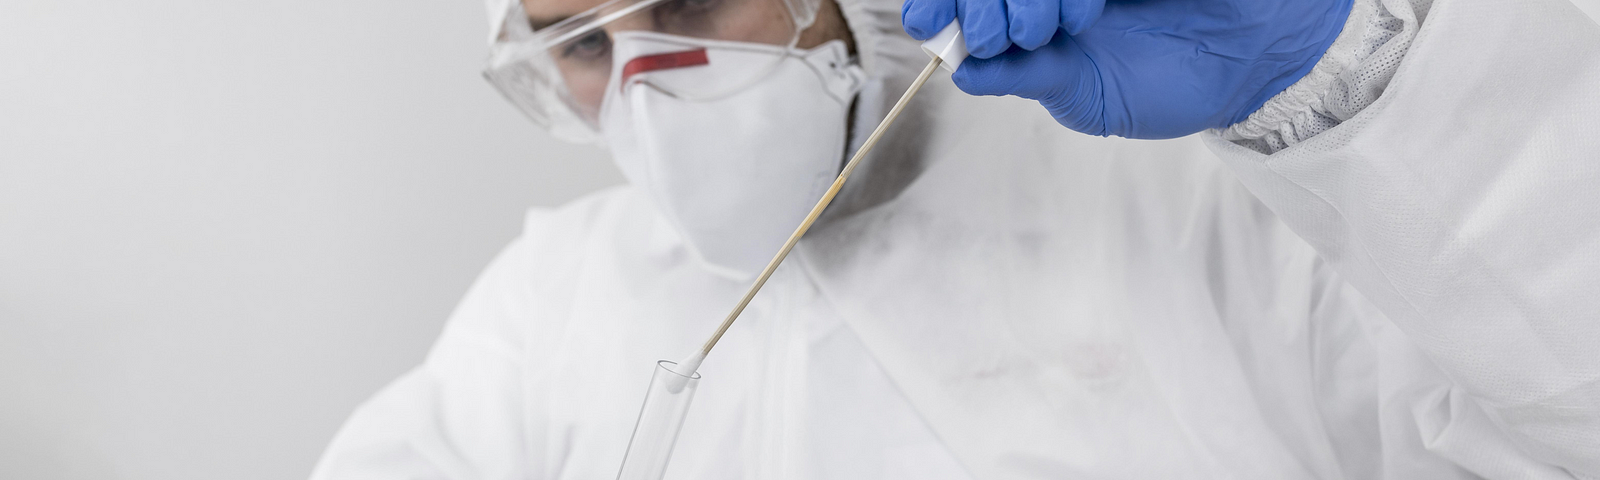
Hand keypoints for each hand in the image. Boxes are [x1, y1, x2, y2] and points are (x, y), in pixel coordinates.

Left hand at [901, 0, 1352, 138]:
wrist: (1252, 67)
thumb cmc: (1165, 85)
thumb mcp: (1086, 96)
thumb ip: (1027, 77)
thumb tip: (963, 71)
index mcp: (1033, 8)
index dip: (944, 4)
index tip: (927, 20)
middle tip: (996, 31)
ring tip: (1060, 26)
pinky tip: (1090, 10)